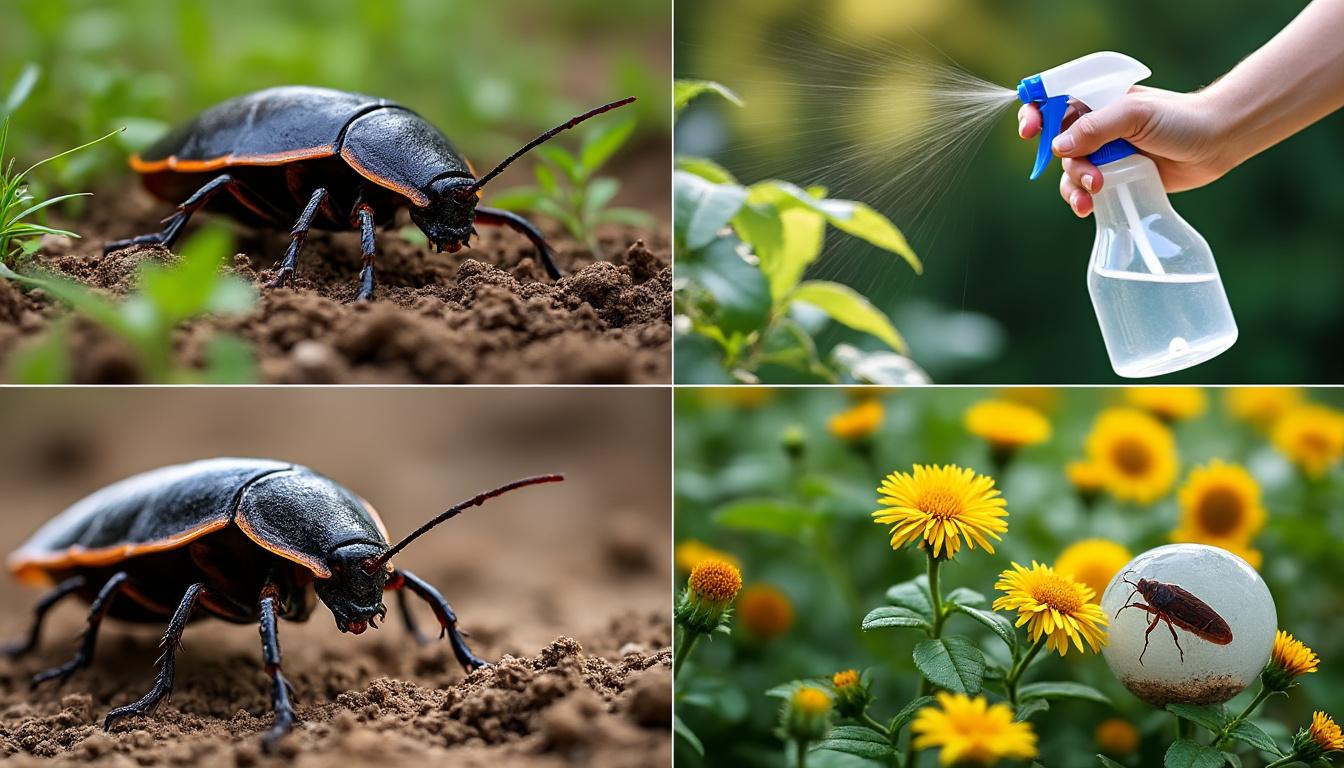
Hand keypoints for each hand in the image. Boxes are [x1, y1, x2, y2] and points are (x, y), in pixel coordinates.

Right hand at [1017, 86, 1233, 216]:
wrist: (1216, 143)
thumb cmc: (1180, 119)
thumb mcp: (1135, 115)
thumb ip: (1096, 128)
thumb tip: (1058, 147)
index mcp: (1096, 100)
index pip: (1052, 100)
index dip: (1034, 113)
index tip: (1030, 131)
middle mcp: (1094, 125)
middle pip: (1055, 143)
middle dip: (1065, 161)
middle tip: (1087, 174)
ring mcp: (1102, 153)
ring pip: (1067, 171)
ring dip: (1074, 184)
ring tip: (1096, 192)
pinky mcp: (1113, 178)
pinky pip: (1082, 190)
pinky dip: (1080, 199)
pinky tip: (1089, 207)